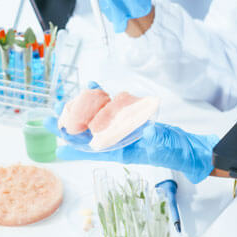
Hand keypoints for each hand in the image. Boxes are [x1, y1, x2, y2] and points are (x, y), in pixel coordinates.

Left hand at [45, 107, 217, 183]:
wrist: (185, 149)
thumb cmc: (174, 150)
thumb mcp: (163, 144)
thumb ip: (153, 139)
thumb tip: (146, 132)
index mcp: (120, 151)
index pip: (91, 148)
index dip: (73, 144)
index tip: (56, 140)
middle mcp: (116, 142)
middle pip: (87, 133)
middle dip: (69, 124)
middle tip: (51, 115)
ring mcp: (122, 131)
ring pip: (96, 120)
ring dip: (82, 110)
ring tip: (68, 100)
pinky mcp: (129, 121)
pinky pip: (111, 109)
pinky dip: (102, 98)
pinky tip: (94, 86)